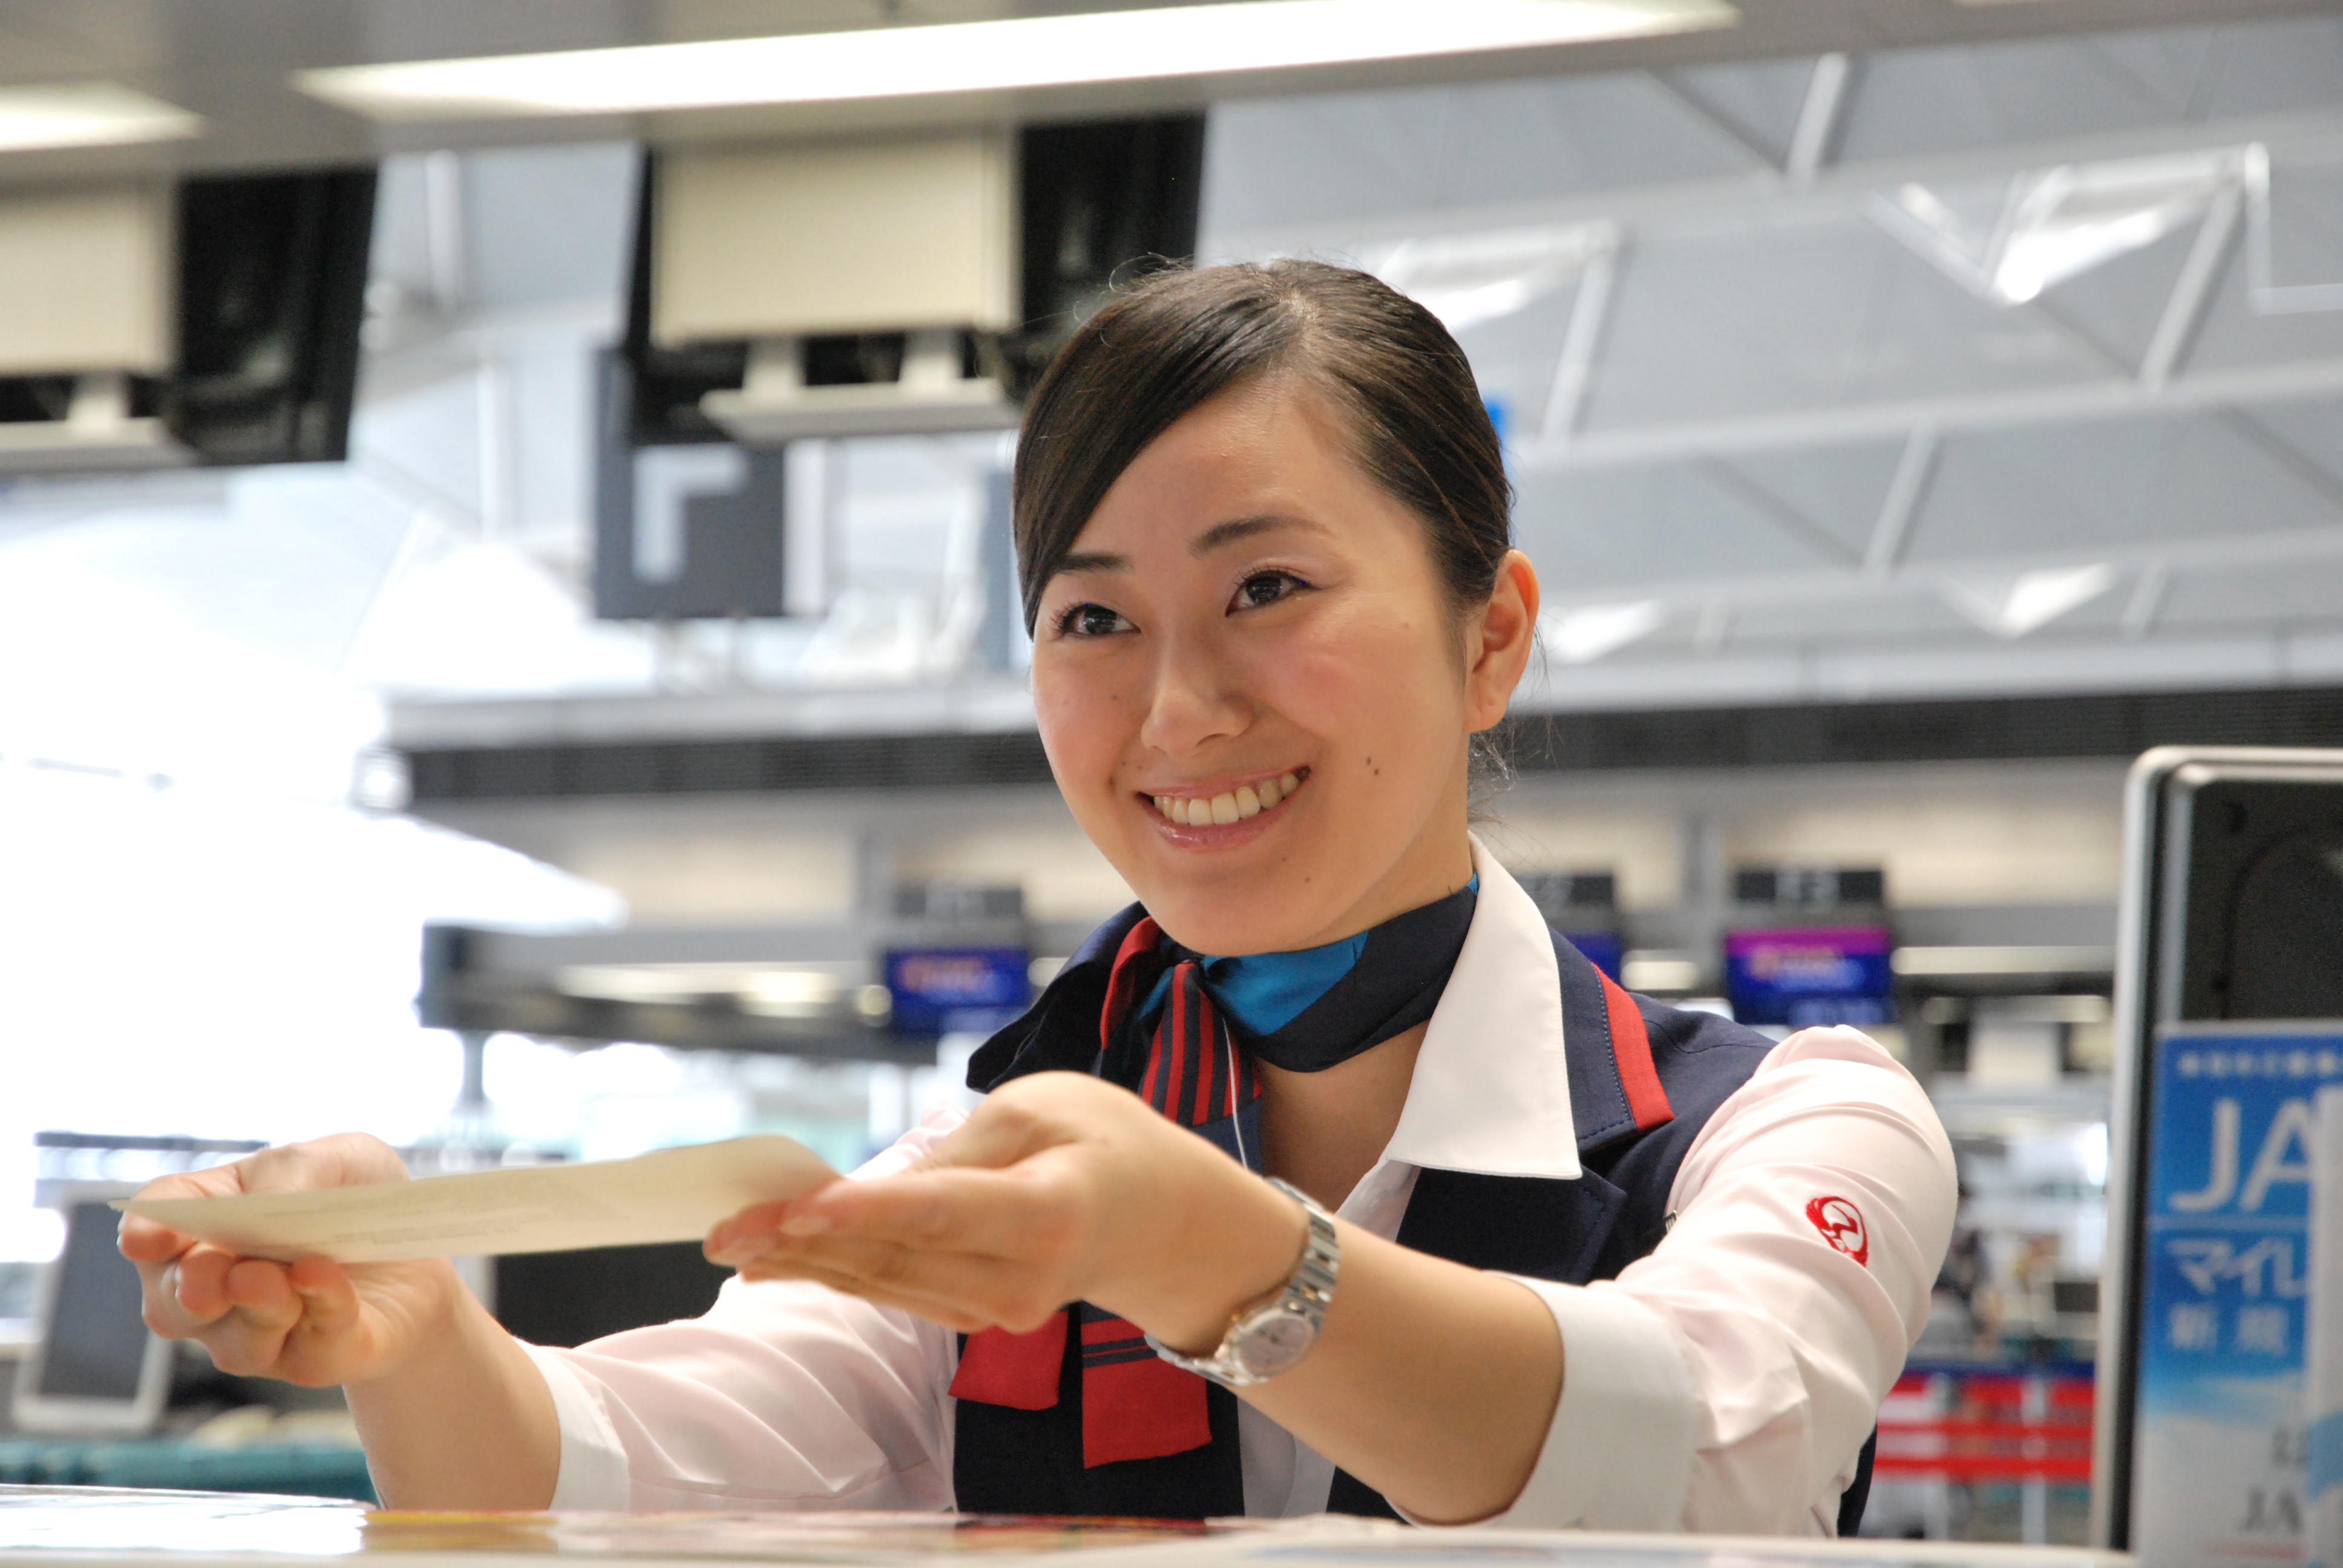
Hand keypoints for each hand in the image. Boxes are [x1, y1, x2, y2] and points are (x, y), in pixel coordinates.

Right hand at [119, 1134, 464, 1387]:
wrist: (423, 1254)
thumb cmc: (359, 1198)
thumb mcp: (337, 1157)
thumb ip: (291, 1173)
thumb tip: (264, 1204)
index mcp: (207, 1223)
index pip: (152, 1227)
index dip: (146, 1232)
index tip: (149, 1237)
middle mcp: (216, 1290)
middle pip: (173, 1303)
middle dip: (189, 1289)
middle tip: (211, 1269)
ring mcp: (260, 1335)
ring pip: (235, 1340)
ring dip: (254, 1306)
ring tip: (272, 1276)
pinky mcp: (315, 1361)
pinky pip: (308, 1348)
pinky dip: (317, 1309)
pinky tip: (323, 1278)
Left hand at [704, 1072, 1303, 1349]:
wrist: (1160, 1223)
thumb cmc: (1106, 1144)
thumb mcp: (1046, 1106)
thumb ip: (962, 1148)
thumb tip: (877, 1188)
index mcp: (1050, 1213)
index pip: (944, 1212)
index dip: (865, 1211)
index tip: (795, 1208)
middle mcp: (1023, 1280)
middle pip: (897, 1256)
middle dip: (802, 1239)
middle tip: (722, 1224)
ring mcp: (1000, 1311)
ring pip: (886, 1282)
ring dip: (803, 1261)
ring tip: (729, 1243)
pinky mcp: (979, 1318)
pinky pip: (897, 1291)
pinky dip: (836, 1272)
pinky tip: (780, 1261)